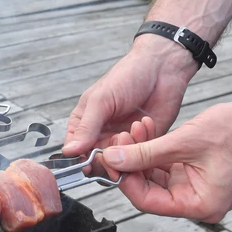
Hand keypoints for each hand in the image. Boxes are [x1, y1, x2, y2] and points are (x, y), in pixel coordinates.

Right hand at [63, 36, 198, 157]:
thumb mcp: (101, 101)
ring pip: (120, 163)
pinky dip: (143, 144)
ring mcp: (124, 140)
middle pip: (98, 162)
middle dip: (109, 158)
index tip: (91, 160)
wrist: (162, 68)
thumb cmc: (127, 76)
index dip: (82, 159)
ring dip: (128, 149)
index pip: (76, 151)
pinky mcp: (145, 142)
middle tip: (119, 145)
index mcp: (84, 123)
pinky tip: (146, 123)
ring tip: (135, 127)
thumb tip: (68, 151)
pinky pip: (142, 157)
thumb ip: (86, 128)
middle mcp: (102, 134)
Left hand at [99, 88, 231, 222]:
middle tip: (120, 138)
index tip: (111, 158)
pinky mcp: (197, 173)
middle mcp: (199, 202)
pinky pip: (166, 166)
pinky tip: (147, 129)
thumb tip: (114, 159)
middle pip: (149, 189)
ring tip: (136, 128)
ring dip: (142, 152)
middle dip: (132, 162)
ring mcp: (198, 188)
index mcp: (201, 205)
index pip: (147, 201)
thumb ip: (146, 153)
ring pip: (155, 176)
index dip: (125, 180)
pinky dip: (154, 149)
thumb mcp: (185, 141)